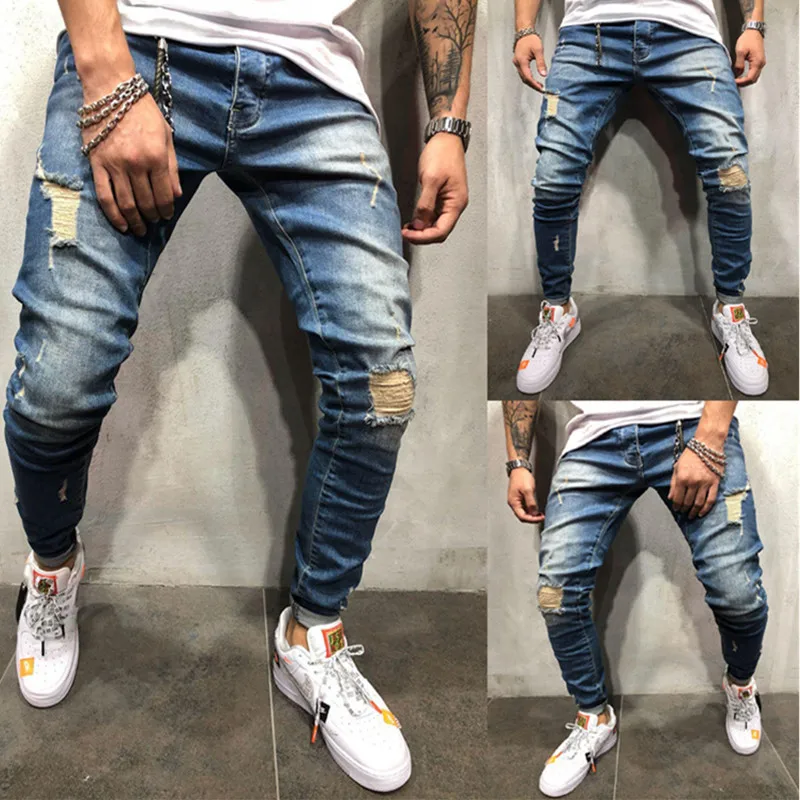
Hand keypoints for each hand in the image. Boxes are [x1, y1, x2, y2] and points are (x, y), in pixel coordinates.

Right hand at [82, 91, 181, 235]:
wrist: (111, 89)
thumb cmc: (142, 111)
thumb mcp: (166, 136)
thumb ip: (172, 167)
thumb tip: (176, 195)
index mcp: (156, 157)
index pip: (164, 195)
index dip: (167, 210)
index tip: (167, 215)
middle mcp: (136, 164)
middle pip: (146, 203)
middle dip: (152, 217)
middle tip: (154, 222)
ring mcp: (115, 165)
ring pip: (127, 204)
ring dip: (135, 221)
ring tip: (139, 229)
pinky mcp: (96, 164)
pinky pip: (104, 196)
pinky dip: (114, 215)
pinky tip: (121, 225)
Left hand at [402, 132, 467, 244]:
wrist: (446, 137)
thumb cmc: (442, 153)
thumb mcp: (431, 179)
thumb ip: (425, 204)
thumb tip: (419, 224)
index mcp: (456, 203)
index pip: (441, 231)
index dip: (424, 236)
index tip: (408, 235)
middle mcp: (455, 205)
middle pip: (439, 231)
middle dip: (422, 235)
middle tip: (405, 233)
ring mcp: (449, 202)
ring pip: (436, 225)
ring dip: (422, 229)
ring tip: (407, 228)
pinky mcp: (442, 197)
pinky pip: (433, 215)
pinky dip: (423, 220)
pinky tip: (413, 220)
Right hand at [507, 468, 544, 523]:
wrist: (519, 468)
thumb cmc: (521, 477)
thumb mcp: (528, 490)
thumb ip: (531, 503)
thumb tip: (534, 513)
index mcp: (513, 502)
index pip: (522, 516)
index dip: (532, 519)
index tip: (540, 518)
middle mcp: (513, 503)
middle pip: (522, 516)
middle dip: (532, 518)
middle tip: (541, 517)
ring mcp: (516, 500)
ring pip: (523, 512)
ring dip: (532, 514)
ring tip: (540, 514)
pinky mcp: (519, 497)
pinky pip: (524, 507)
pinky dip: (531, 509)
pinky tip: (536, 509)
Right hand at [513, 33, 546, 91]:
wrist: (524, 32)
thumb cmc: (530, 39)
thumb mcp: (538, 50)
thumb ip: (541, 63)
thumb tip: (544, 74)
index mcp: (522, 61)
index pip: (528, 77)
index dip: (535, 84)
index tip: (541, 88)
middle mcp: (518, 64)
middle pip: (525, 79)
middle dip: (533, 85)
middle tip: (541, 89)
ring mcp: (517, 63)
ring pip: (523, 77)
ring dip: (530, 82)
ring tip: (538, 86)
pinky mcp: (518, 63)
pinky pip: (522, 73)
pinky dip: (528, 78)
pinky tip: (533, 79)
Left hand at [668, 449, 720, 519]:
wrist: (707, 445)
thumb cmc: (691, 455)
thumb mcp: (677, 467)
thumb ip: (673, 483)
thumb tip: (671, 497)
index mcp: (682, 478)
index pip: (678, 498)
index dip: (676, 506)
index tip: (676, 509)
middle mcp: (693, 482)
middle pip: (688, 502)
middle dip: (684, 509)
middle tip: (684, 513)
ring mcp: (705, 483)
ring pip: (698, 503)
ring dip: (694, 511)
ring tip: (692, 515)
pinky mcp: (715, 483)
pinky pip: (711, 500)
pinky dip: (706, 508)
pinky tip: (702, 513)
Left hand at [733, 30, 765, 86]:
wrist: (754, 31)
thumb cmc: (748, 38)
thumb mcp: (740, 52)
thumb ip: (739, 64)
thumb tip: (738, 73)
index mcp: (757, 62)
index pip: (750, 78)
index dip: (741, 82)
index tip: (734, 82)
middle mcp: (761, 63)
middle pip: (753, 79)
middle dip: (744, 83)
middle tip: (735, 83)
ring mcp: (761, 62)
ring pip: (754, 77)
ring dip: (746, 80)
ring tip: (737, 80)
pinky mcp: (758, 61)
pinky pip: (754, 72)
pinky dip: (747, 76)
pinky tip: (741, 75)